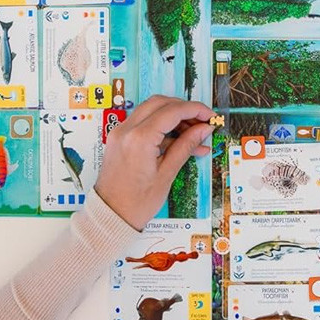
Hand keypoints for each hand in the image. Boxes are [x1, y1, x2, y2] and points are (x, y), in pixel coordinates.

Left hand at [94, 95, 214, 229]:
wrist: (109, 217)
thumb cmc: (136, 203)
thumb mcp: (167, 174)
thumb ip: (186, 146)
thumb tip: (204, 129)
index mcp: (140, 139)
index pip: (173, 111)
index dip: (196, 110)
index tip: (210, 117)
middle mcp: (127, 130)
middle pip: (161, 103)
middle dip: (185, 109)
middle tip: (202, 122)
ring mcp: (121, 133)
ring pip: (152, 110)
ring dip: (174, 116)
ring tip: (194, 135)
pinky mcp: (120, 139)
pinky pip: (144, 123)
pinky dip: (163, 127)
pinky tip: (180, 142)